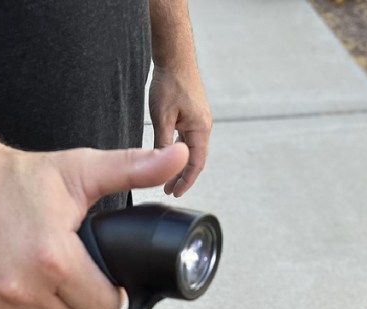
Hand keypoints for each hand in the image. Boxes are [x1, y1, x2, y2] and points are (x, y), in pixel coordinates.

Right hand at [0, 141, 190, 308]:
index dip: (107, 293)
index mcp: (54, 260)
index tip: (96, 275)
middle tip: (63, 268)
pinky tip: (12, 288)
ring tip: (36, 275)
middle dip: (76, 299)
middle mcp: (20, 289)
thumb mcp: (79, 171)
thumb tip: (178, 156)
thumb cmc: (16, 179)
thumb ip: (134, 169)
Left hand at [148, 63, 211, 196]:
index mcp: (200, 129)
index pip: (196, 164)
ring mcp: (199, 120)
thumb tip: (162, 165)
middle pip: (195, 160)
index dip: (185, 181)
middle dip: (183, 177)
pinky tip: (169, 156)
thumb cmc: (169, 83)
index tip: (175, 193)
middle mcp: (203, 126)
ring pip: (192, 151)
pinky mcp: (192, 115)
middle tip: (169, 190)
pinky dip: (180, 152)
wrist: (175, 57)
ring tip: (168, 178)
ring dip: (181, 165)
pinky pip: (188, 140)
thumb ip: (163, 143)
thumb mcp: (162, 117)